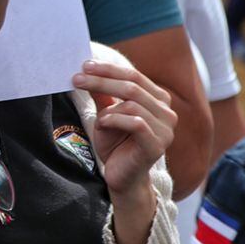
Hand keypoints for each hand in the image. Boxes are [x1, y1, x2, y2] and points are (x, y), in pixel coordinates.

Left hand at [71, 58, 176, 201]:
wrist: (122, 178)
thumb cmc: (116, 146)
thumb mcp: (106, 115)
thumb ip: (103, 94)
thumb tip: (88, 70)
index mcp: (159, 101)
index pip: (135, 76)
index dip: (109, 69)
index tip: (85, 65)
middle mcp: (167, 113)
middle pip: (132, 86)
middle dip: (102, 80)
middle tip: (77, 78)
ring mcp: (166, 130)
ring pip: (132, 103)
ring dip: (107, 107)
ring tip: (96, 118)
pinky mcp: (157, 145)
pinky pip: (135, 122)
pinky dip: (114, 120)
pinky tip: (103, 124)